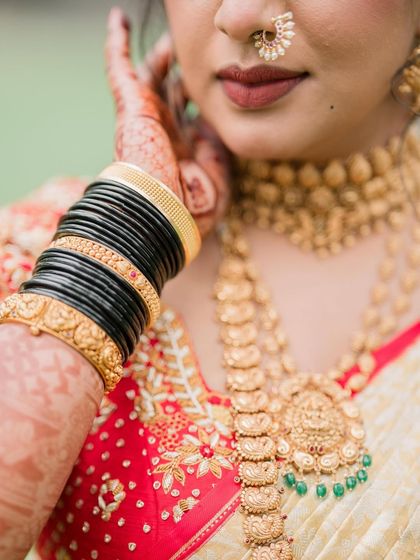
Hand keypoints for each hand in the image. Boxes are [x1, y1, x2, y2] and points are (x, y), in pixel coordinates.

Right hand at [105, 7, 230, 236]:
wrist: (170, 217)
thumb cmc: (198, 206)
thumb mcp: (221, 169)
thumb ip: (220, 140)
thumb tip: (219, 114)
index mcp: (184, 144)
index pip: (190, 108)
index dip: (201, 89)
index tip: (218, 72)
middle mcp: (164, 128)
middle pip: (173, 87)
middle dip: (186, 67)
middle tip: (199, 46)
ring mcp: (147, 117)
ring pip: (152, 74)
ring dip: (163, 53)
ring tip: (176, 34)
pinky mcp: (130, 108)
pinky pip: (118, 69)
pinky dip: (116, 43)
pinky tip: (118, 18)